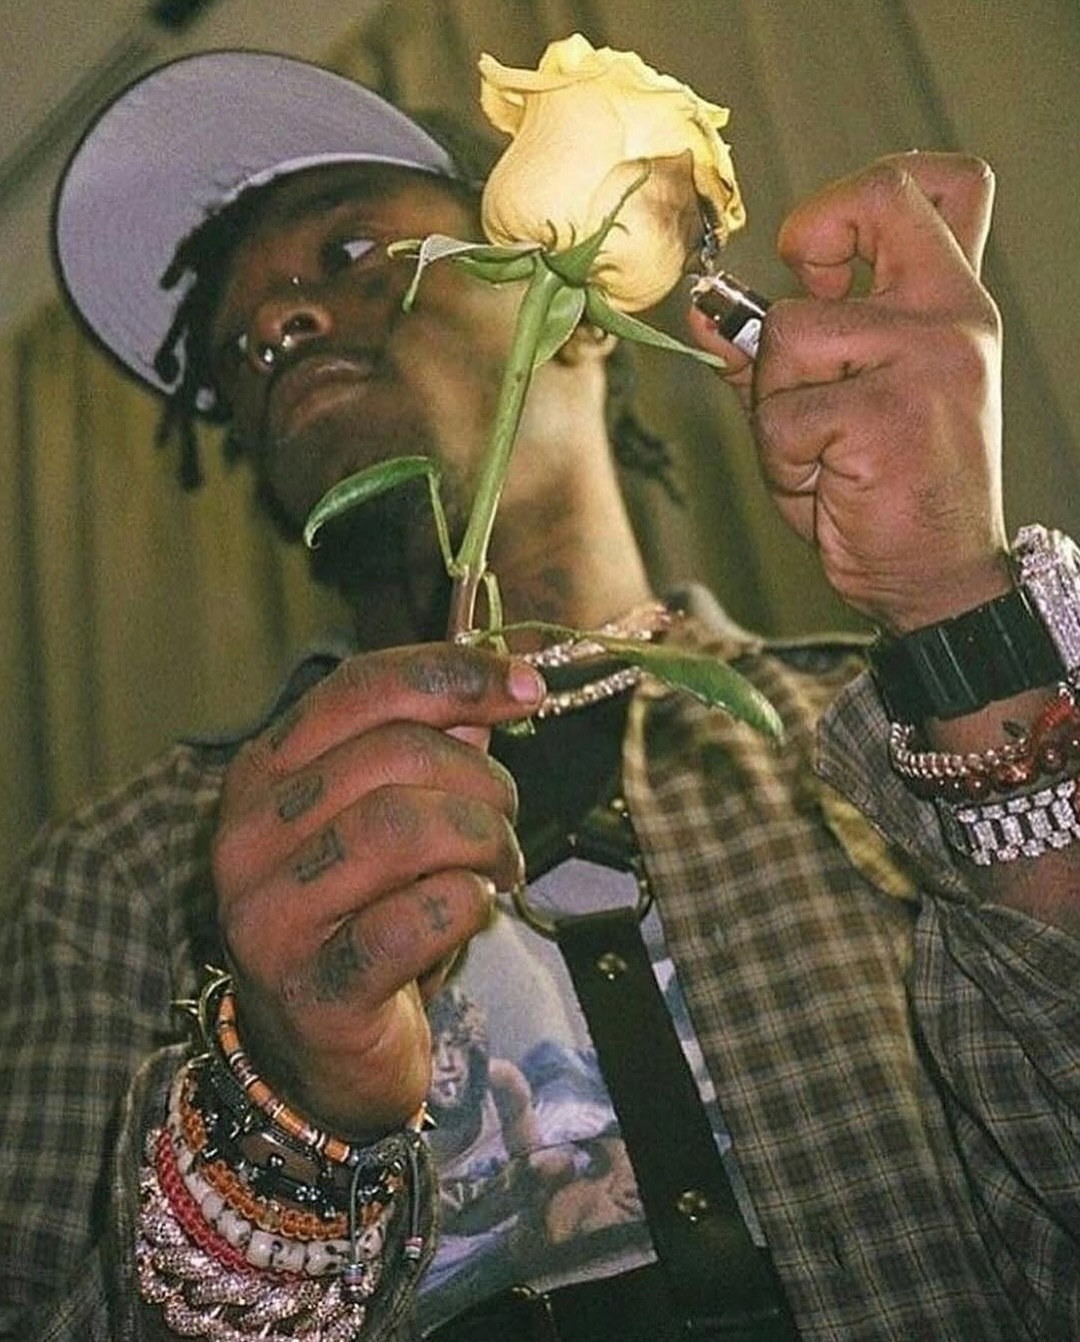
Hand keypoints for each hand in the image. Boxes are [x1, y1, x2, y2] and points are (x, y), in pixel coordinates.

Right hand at [211, 643, 544, 1138]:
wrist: (315, 1056)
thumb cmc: (357, 916)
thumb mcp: (383, 818)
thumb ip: (429, 748)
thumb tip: (496, 693)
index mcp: (263, 774)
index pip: (360, 689)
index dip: (453, 676)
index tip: (526, 687)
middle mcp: (248, 836)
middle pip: (393, 756)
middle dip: (481, 779)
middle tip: (507, 819)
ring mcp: (271, 916)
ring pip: (402, 829)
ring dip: (481, 840)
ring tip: (499, 867)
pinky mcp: (313, 989)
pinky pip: (417, 918)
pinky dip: (467, 903)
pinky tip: (472, 909)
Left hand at [691, 151, 1010, 632]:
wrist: (936, 581)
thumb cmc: (886, 492)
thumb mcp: (831, 408)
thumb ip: (772, 353)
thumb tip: (700, 309)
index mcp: (949, 302)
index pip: (938, 182)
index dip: (856, 198)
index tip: (815, 259)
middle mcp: (950, 315)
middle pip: (880, 194)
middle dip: (809, 232)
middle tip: (800, 313)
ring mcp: (926, 359)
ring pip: (789, 332)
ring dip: (776, 403)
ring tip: (818, 452)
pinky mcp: (885, 414)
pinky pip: (779, 415)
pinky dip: (781, 459)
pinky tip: (825, 483)